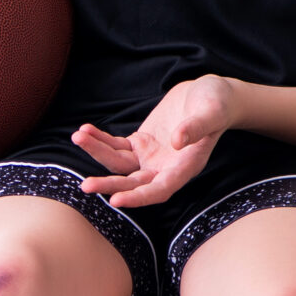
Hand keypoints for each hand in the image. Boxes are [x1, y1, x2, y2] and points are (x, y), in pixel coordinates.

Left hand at [72, 76, 233, 207]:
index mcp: (185, 167)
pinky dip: (100, 140)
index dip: (139, 197)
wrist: (210, 95)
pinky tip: (85, 131)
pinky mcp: (140, 143)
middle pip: (133, 183)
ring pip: (119, 164)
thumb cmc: (217, 104)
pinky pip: (116, 146)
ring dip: (98, 153)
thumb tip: (178, 141)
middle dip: (109, 184)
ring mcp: (150, 157)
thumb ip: (197, 127)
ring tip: (78, 137)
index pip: (159, 190)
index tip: (116, 200)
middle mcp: (165, 168)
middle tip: (86, 185)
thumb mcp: (212, 112)